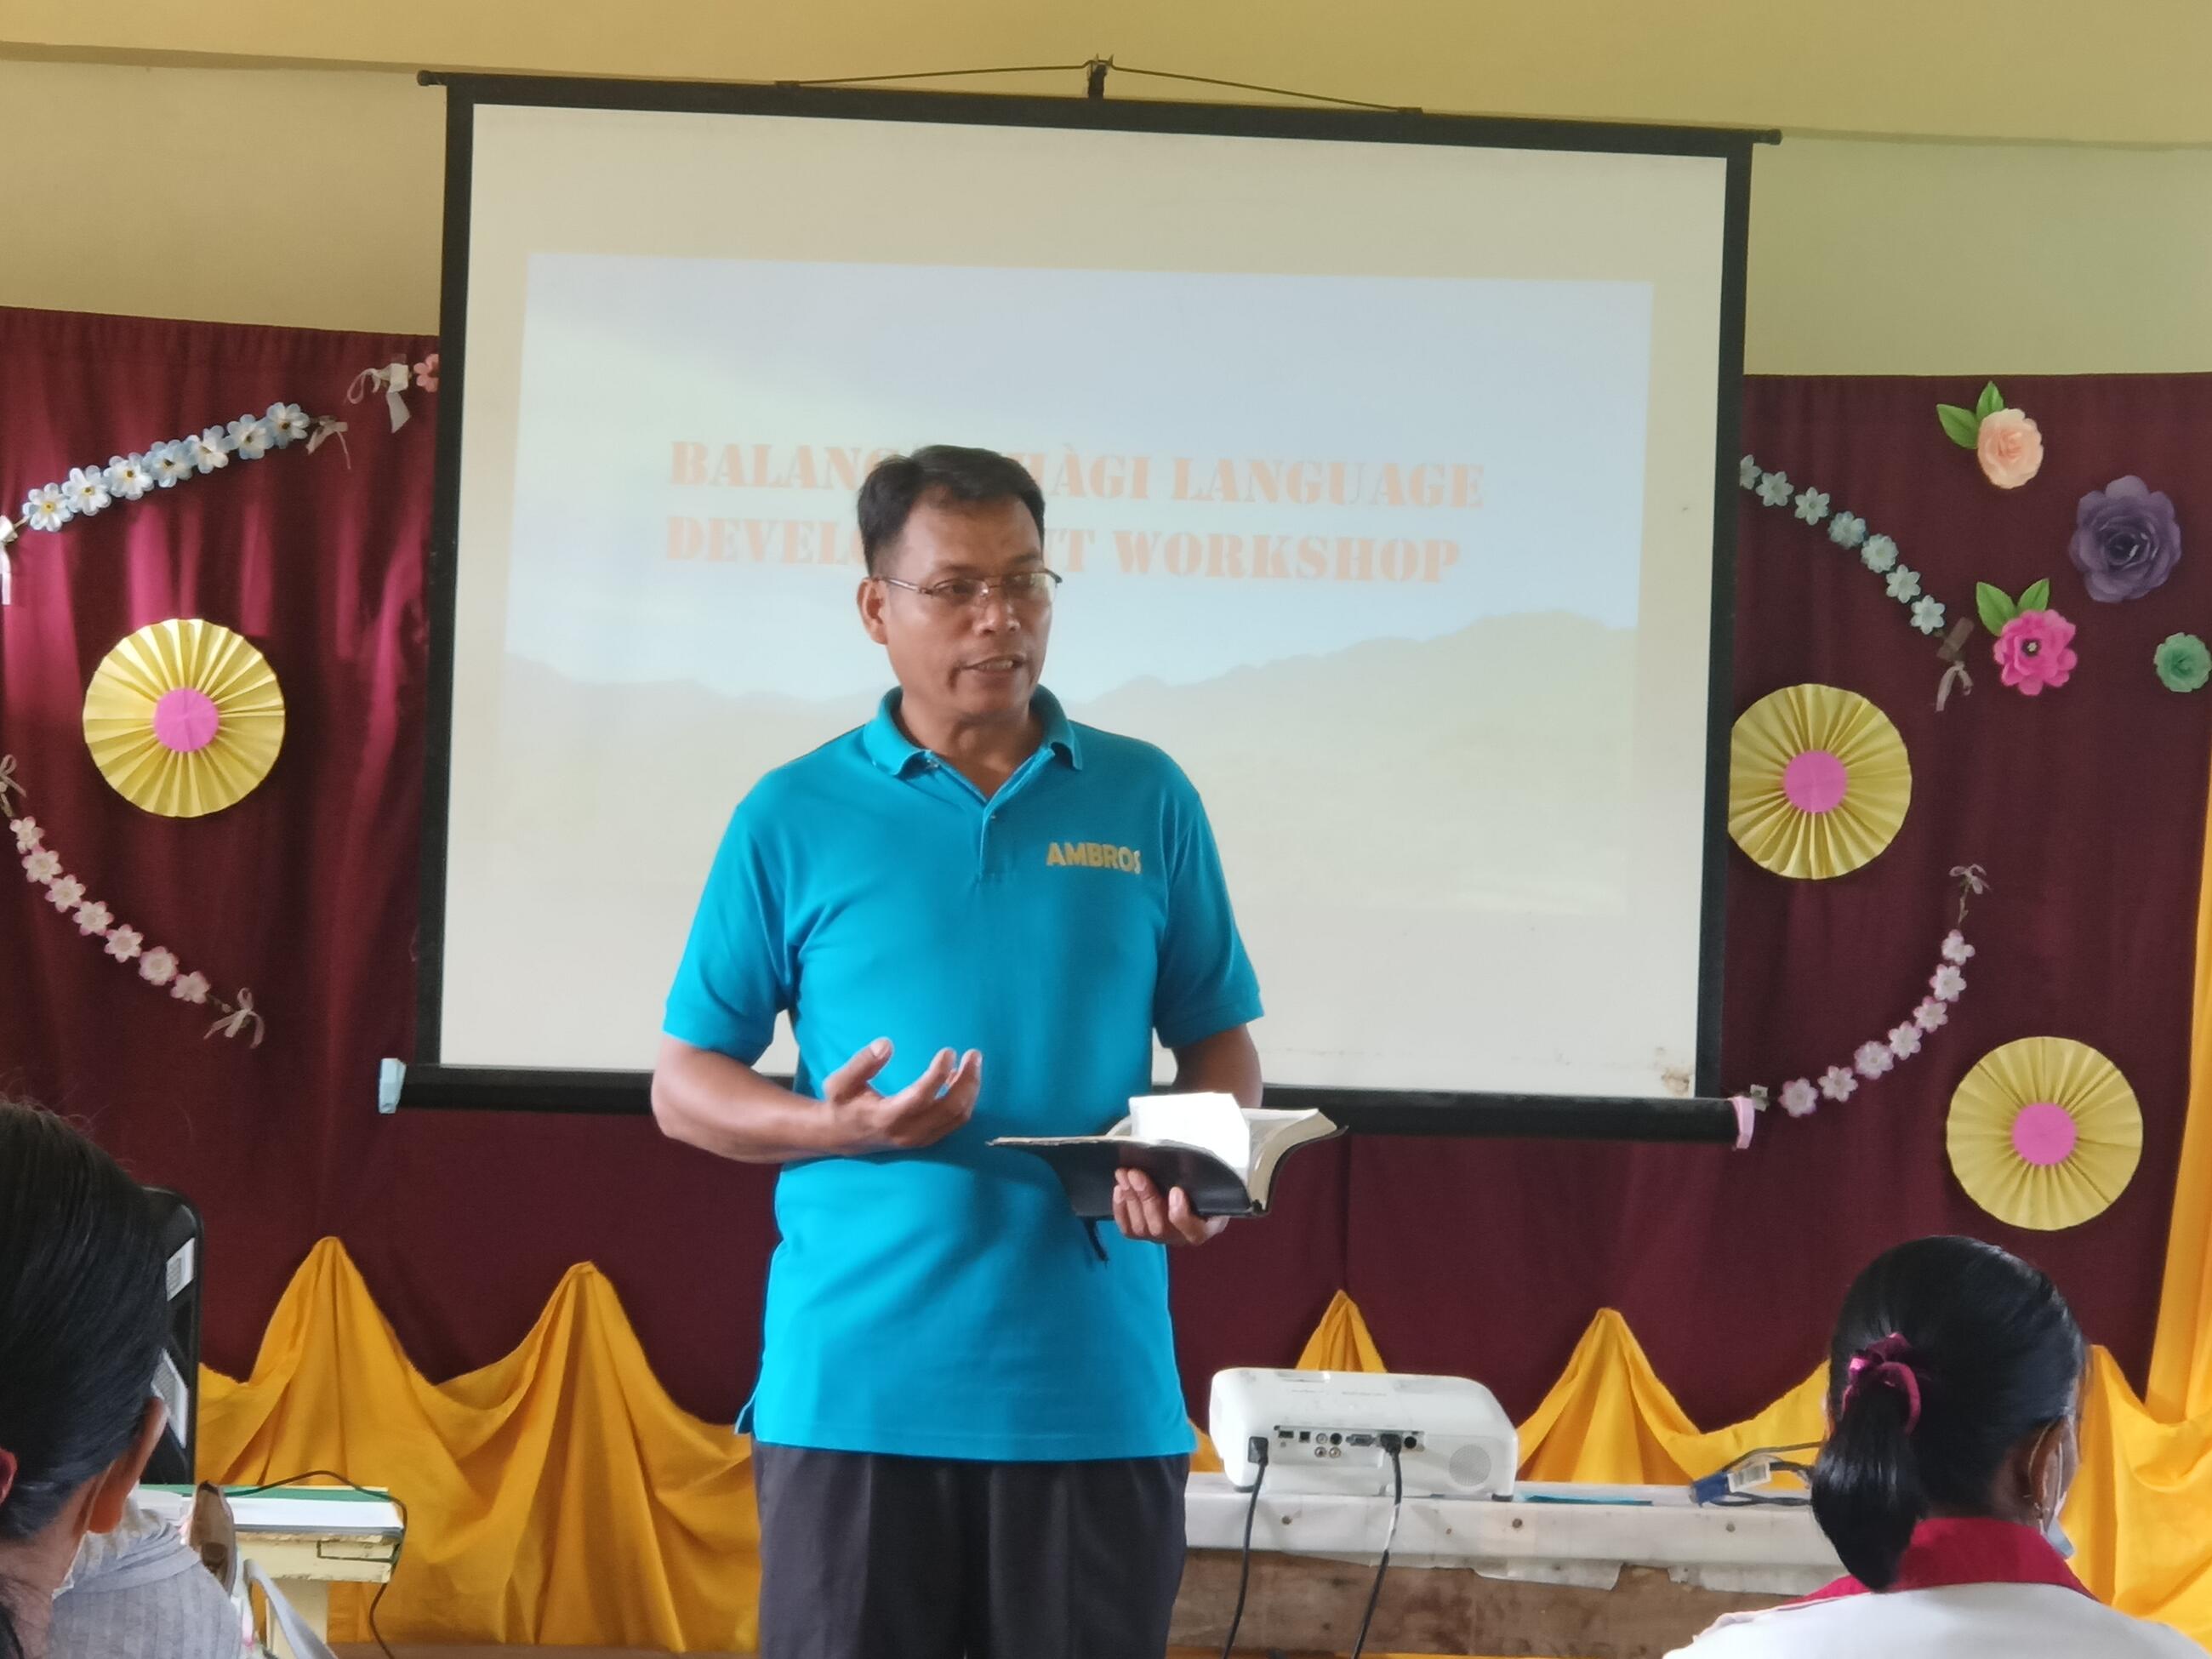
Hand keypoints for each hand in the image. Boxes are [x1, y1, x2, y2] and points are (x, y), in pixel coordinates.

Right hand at [821, 1040, 980, 1152]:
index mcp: (886, 1117)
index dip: (938, 1073)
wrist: (840, 1137)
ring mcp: (919, 1139)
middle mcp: (908, 1132)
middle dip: (967, 1080)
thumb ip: (862, 1063)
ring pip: (957, 1117)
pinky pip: (954, 1122)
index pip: (921, 1096)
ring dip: (970, 1090)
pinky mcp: (926, 1139)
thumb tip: (887, 1044)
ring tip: (972, 1063)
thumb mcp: (839, 1082)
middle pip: (949, 1109)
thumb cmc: (841, 1105)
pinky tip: (960, 1079)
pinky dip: (964, 1101)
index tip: (948, 1051)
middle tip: (974, 1054)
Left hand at [1112, 1169, 1227, 1245]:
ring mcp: (1161, 1237)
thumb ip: (1202, 1180)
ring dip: (1130, 1198)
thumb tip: (1185, 1167)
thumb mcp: (1210, 1182)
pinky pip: (1128, 1229)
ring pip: (1141, 1228)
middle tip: (1135, 1173)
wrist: (1196, 1190)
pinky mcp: (1144, 1233)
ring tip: (1124, 1175)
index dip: (1181, 1214)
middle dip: (1146, 1198)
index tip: (1176, 1191)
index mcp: (1205, 1227)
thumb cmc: (1205, 1185)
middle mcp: (1182, 1237)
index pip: (1193, 1231)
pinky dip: (1121, 1209)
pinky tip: (1119, 1189)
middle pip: (1160, 1227)